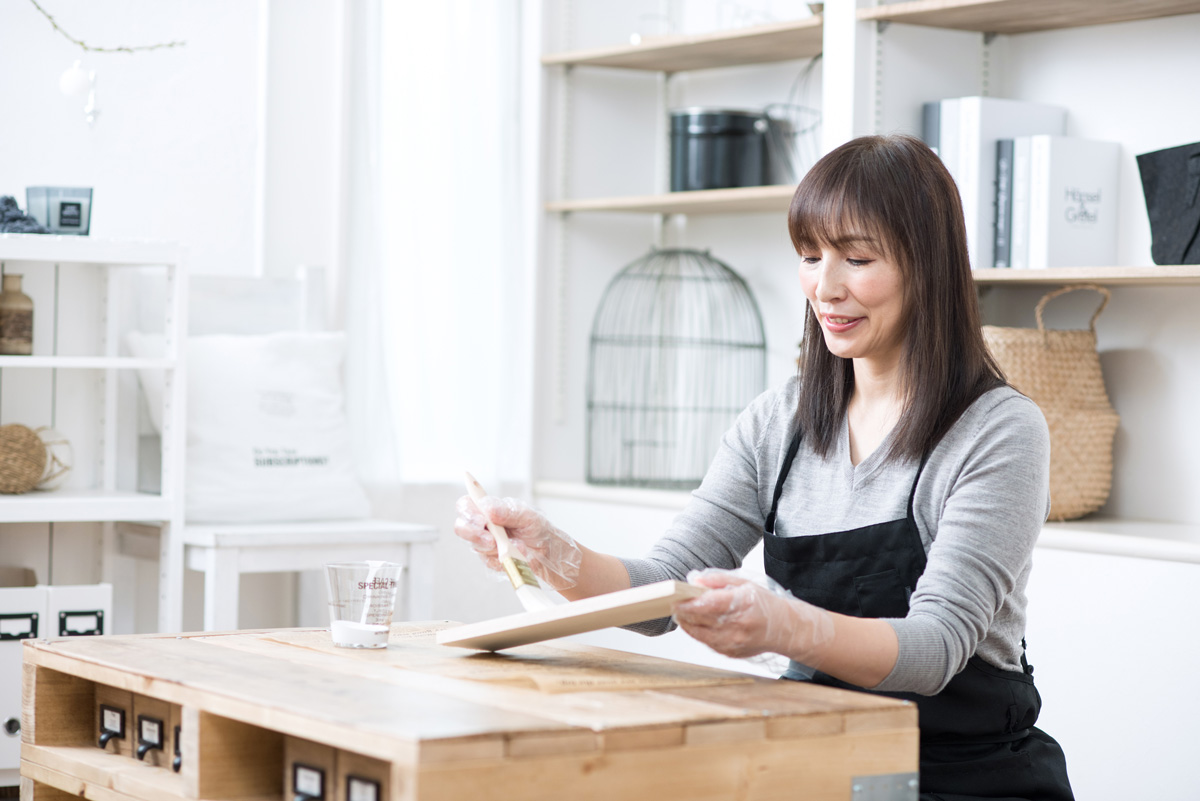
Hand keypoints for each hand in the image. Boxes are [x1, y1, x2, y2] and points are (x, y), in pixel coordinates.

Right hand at [454, 494, 582, 590]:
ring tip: (518, 547)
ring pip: (477, 547)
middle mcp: (483, 525)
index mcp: (489, 508)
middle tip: (492, 540)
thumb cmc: (537, 528)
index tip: (481, 520)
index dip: (467, 512)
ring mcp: (485, 543)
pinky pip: (490, 562)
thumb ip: (508, 512)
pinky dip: (505, 560)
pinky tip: (518, 555)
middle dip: (474, 534)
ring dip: (497, 549)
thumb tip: (489, 509)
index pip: (466, 505)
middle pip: (462, 527)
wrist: (548, 552)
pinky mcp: (491, 560)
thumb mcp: (528, 516)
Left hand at [672, 569, 834, 663]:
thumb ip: (718, 580)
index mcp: (742, 604)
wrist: (783, 629)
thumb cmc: (764, 604)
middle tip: (675, 603)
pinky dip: (699, 633)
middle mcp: (738, 626)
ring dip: (687, 623)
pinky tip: (697, 624)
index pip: (708, 604)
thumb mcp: (744, 584)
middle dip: (683, 612)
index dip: (688, 602)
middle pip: (700, 620)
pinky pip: (707, 643)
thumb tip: (694, 581)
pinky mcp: (730, 653)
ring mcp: (734, 642)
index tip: (676, 598)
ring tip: (682, 613)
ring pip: (699, 634)